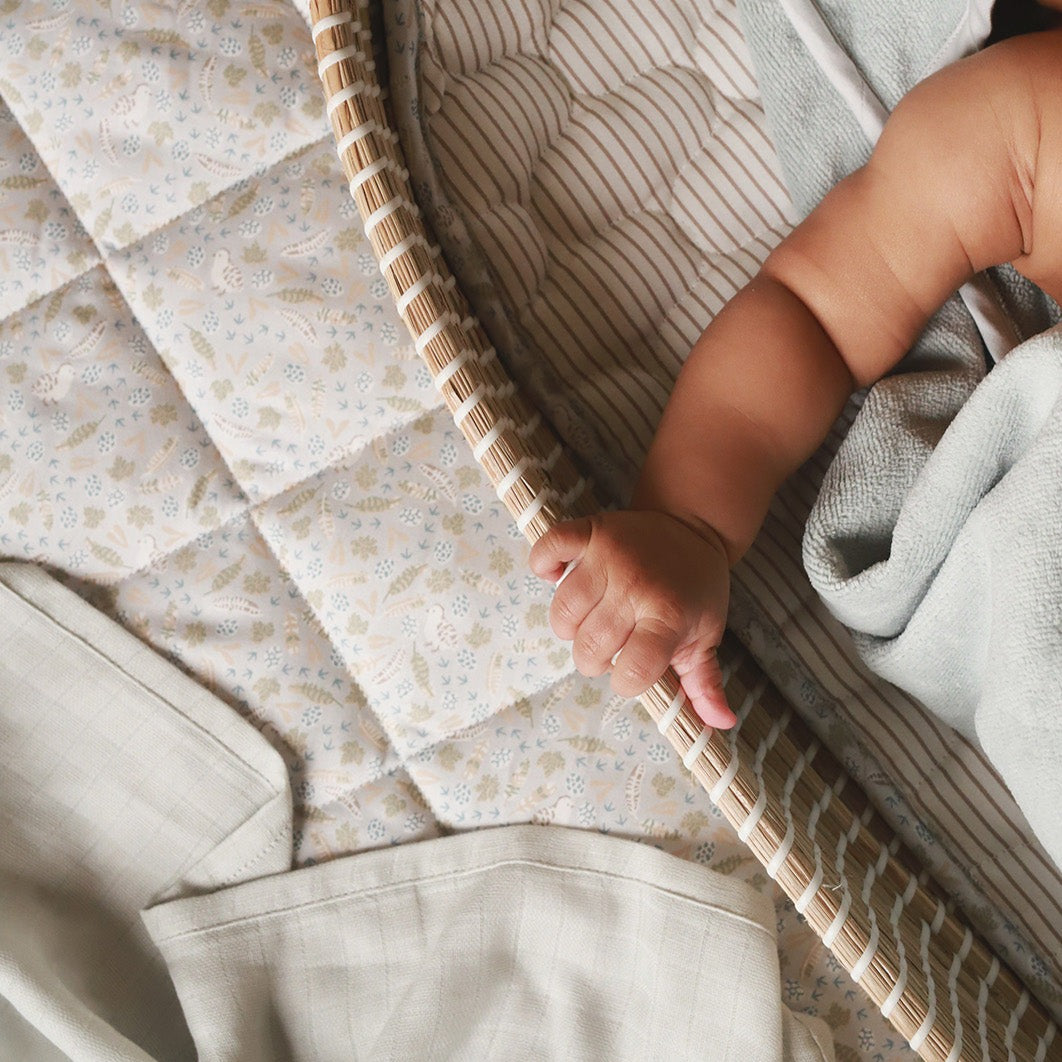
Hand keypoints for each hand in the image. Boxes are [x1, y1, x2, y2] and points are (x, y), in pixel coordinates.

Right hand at [528, 510, 736, 728]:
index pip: (633, 671)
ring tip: (589, 619)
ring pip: (563, 613)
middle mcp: (636, 587)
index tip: (631, 672)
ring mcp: (609, 557)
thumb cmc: (695, 588)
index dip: (626, 683)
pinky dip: (544, 566)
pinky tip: (560, 577)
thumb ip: (704, 681)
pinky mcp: (589, 531)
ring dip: (570, 626)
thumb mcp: (706, 633)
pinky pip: (548, 550)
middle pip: (590, 648)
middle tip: (611, 645)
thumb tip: (719, 723)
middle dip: (595, 660)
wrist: (693, 524)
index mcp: (669, 615)